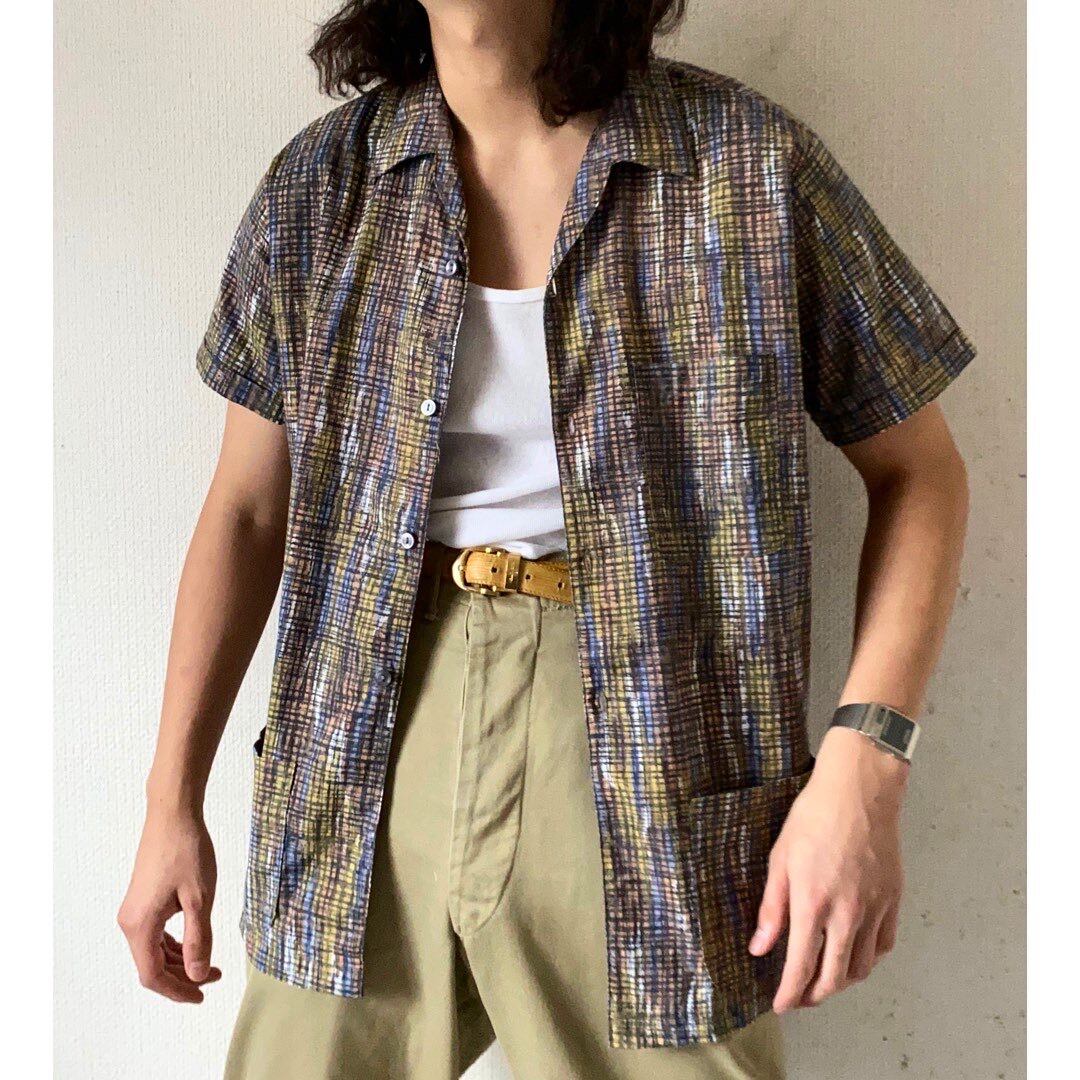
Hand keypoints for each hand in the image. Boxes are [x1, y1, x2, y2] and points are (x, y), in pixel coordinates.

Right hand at [118, 805, 220, 1002]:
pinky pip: (154, 934)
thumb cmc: (187, 851)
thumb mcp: (200, 898)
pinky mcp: (141, 900)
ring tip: (210, 963)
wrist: (172, 815)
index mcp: (140, 925)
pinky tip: (194, 943)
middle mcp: (130, 922)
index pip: (153, 975)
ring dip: (180, 961)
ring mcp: (134, 910)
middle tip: (215, 978)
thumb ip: (198, 939)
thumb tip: (198, 975)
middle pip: (152, 966)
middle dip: (183, 976)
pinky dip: (174, 944)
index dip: (177, 990)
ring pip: (153, 951)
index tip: (202, 996)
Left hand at [750, 726, 908, 1011]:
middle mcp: (847, 913)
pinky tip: (854, 955)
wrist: (859, 792)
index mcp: (813, 903)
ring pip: (861, 966)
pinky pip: (883, 945)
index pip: (801, 967)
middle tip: (800, 998)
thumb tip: (760, 948)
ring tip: (825, 980)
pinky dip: (868, 959)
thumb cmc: (814, 817)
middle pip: (835, 977)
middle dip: (815, 996)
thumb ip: (772, 907)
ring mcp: (874, 909)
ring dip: (842, 982)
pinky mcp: (892, 900)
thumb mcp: (780, 858)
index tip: (781, 1004)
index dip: (790, 993)